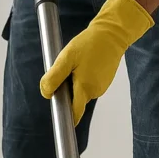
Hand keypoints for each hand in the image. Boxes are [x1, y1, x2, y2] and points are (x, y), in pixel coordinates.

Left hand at [40, 0, 153, 124]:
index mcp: (85, 88)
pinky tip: (86, 63)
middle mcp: (94, 92)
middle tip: (67, 70)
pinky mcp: (104, 81)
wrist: (112, 34)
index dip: (66, 119)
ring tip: (79, 63)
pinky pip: (88, 84)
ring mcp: (101, 87)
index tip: (61, 123)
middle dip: (67, 91)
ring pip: (81, 91)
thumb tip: (46, 93)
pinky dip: (83, 77)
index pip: (75, 114)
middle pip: (75, 100)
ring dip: (75, 82)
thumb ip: (54, 77)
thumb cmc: (89, 44)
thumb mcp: (66, 58)